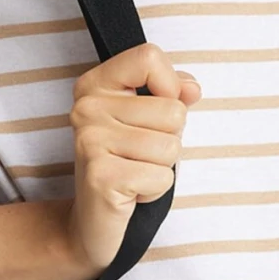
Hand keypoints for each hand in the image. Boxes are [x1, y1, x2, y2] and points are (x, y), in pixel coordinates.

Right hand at [63, 42, 200, 274]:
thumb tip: (192, 88)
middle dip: (169, 139)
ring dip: (162, 167)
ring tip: (135, 173)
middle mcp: (86, 108)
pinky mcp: (101, 176)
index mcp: (94, 85)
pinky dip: (155, 190)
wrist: (91, 222)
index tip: (159, 109)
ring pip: (171, 146)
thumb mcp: (146, 121)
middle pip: (172, 110)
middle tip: (139, 156)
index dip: (170, 85)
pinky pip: (163, 176)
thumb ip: (171, 93)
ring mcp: (90, 141)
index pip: (149, 57)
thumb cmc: (125, 166)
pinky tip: (131, 193)